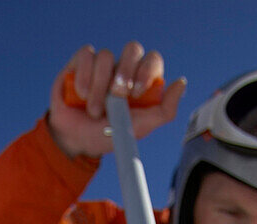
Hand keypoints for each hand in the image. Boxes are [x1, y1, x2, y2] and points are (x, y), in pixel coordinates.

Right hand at [48, 41, 185, 158]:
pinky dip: (84, 77)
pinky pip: (87, 55)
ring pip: (106, 56)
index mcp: (141, 81)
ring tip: (94, 111)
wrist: (76, 141)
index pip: (152, 60)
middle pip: (133, 49)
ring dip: (99, 87)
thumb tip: (180, 83)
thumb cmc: (108, 135)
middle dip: (125, 72)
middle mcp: (123, 68)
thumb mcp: (139, 129)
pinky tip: (81, 96)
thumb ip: (164, 111)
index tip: (137, 93)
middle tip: (116, 96)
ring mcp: (103, 64)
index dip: (147, 71)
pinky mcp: (82, 62)